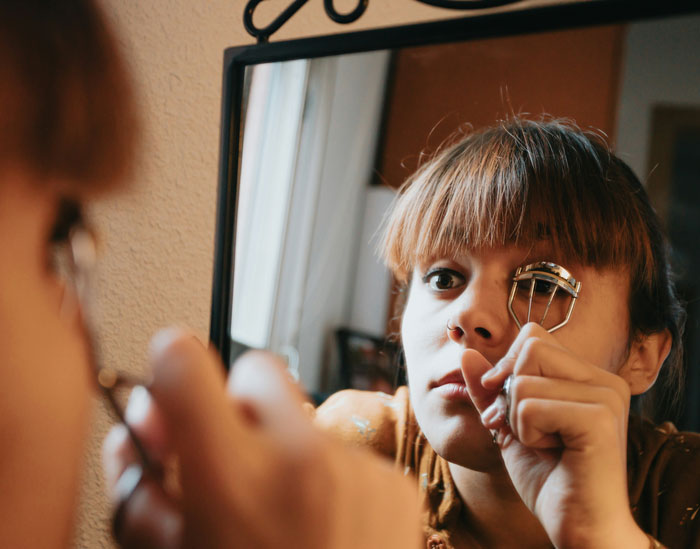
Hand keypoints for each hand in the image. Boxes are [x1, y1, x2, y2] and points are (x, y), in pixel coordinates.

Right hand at [103, 328, 420, 548]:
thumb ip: (146, 485)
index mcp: (233, 483)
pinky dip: (325, 476)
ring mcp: (356, 469)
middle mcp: (301, 460)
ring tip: (281, 515)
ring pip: (301, 417)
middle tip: (228, 450)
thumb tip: (145, 421)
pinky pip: (343, 452)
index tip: (170, 376)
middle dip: (236, 401)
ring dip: (281, 448)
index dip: (169, 364)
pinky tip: (322, 528)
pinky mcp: (393, 484)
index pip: (185, 366)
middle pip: (259, 370)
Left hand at [461, 323, 648, 548]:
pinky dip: (526, 433)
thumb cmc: (549, 479)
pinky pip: (529, 405)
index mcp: (591, 377)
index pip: (532, 338)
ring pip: (523, 380)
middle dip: (509, 393)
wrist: (579, 528)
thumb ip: (490, 389)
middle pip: (529, 348)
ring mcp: (606, 397)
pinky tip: (553, 453)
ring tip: (545, 446)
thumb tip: (466, 352)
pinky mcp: (598, 418)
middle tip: (523, 431)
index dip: (506, 368)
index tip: (504, 409)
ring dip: (518, 420)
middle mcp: (605, 380)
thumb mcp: (510, 426)